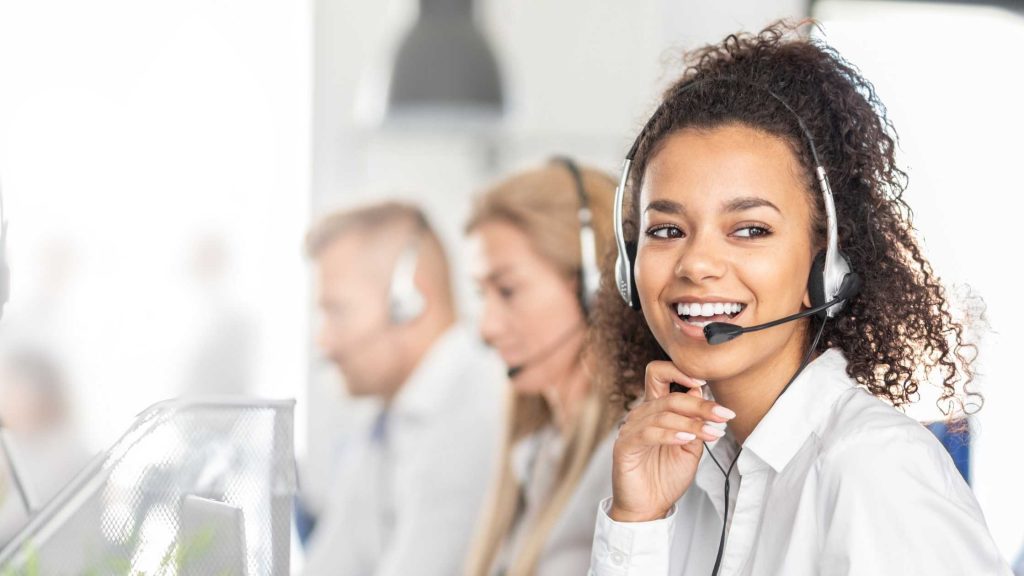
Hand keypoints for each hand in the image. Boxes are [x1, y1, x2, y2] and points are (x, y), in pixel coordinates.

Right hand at [609, 361, 734, 521]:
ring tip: (712, 433)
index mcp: (655, 409)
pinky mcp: (625, 446)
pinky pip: (647, 433)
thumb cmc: (666, 476)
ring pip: (663, 414)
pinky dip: (670, 434)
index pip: (660, 374)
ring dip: (692, 423)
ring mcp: (631, 429)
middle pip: (670, 396)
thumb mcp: (690, 447)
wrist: (649, 506)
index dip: (680, 371)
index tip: (707, 382)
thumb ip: (695, 422)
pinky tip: (686, 439)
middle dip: (701, 404)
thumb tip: (702, 393)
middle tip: (723, 414)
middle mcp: (641, 414)